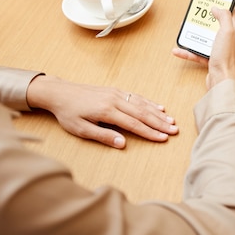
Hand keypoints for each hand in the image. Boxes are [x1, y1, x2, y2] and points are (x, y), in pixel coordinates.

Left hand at [26, 75, 177, 148]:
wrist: (60, 92)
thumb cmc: (68, 113)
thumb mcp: (80, 129)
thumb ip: (103, 136)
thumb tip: (122, 144)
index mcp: (107, 111)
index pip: (134, 124)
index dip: (150, 132)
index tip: (163, 138)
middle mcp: (115, 100)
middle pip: (143, 113)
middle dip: (160, 123)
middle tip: (174, 131)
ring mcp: (116, 93)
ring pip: (142, 104)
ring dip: (158, 113)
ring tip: (171, 121)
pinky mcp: (116, 90)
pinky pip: (136, 97)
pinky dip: (150, 102)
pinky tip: (159, 107)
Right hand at [172, 7, 234, 88]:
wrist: (221, 81)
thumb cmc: (227, 59)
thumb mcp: (227, 31)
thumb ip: (223, 17)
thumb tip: (217, 8)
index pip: (230, 14)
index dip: (222, 5)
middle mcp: (229, 41)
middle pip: (216, 25)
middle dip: (205, 19)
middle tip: (196, 13)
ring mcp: (219, 50)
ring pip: (205, 38)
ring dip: (194, 35)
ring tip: (185, 29)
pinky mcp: (211, 60)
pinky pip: (197, 52)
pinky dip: (188, 50)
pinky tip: (179, 49)